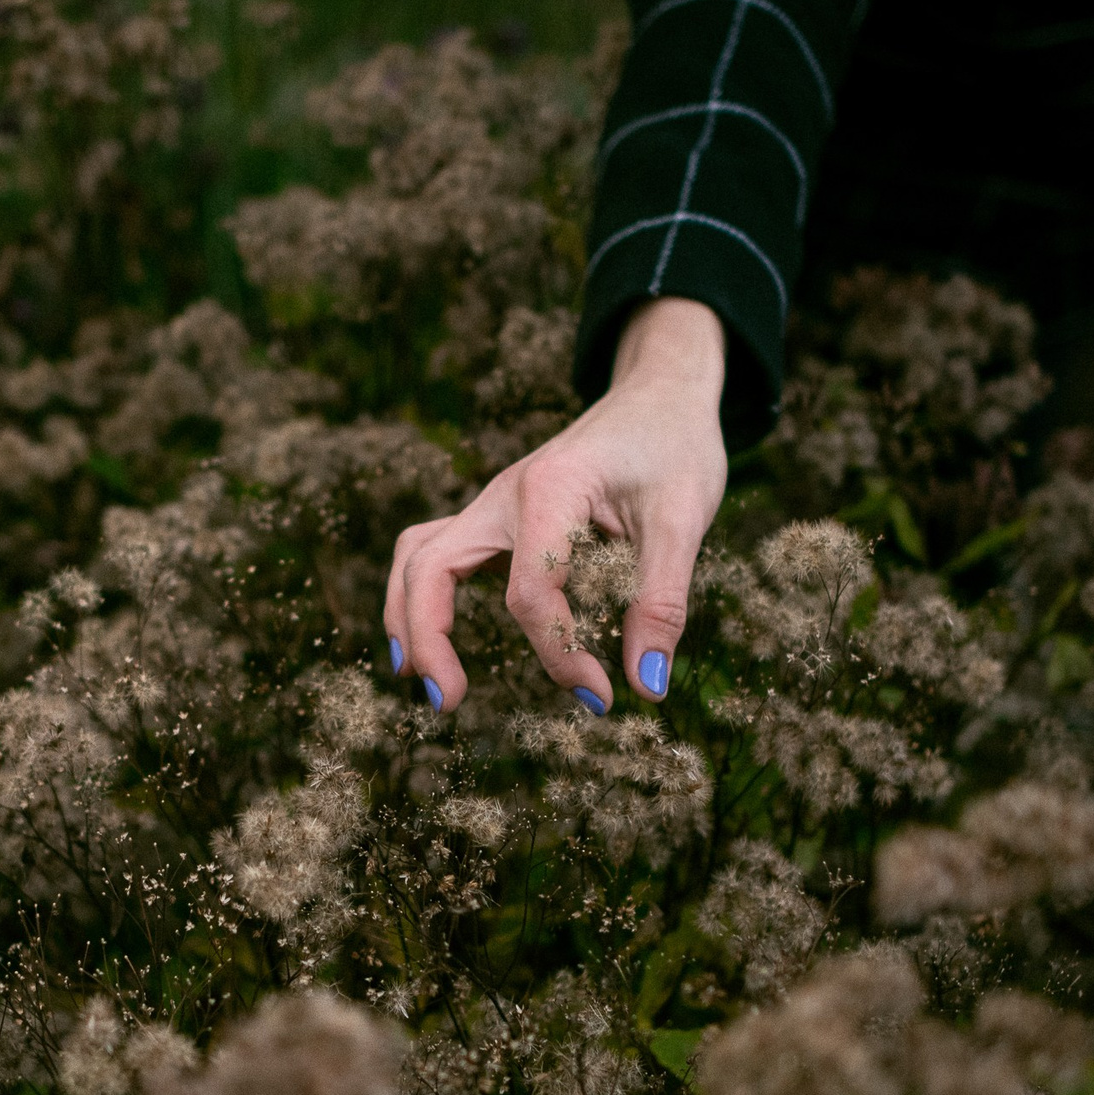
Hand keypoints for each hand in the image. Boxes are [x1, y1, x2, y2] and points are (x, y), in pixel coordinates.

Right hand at [385, 297, 728, 711]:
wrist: (662, 392)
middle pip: (430, 564)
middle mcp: (505, 493)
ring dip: (409, 615)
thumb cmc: (675, 446)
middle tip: (451, 702)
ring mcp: (492, 503)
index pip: (530, 592)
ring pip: (418, 556)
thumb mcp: (684, 521)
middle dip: (428, 635)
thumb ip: (661, 603)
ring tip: (421, 676)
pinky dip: (425, 596)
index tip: (601, 695)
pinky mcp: (496, 517)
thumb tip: (645, 687)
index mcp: (551, 488)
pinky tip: (435, 639)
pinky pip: (437, 552)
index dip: (559, 654)